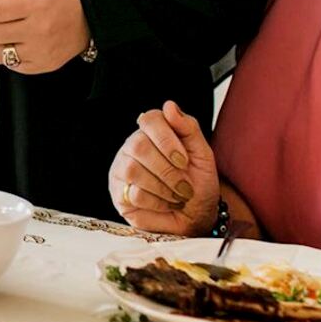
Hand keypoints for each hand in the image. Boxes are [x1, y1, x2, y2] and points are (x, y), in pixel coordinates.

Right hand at [109, 101, 220, 235]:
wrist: (195, 215)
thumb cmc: (198, 183)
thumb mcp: (202, 153)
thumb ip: (188, 128)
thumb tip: (169, 106)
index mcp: (153, 133)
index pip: (150, 119)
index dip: (166, 139)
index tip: (184, 160)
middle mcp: (132, 147)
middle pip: (139, 146)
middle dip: (167, 169)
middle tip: (184, 185)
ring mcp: (121, 170)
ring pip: (134, 170)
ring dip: (163, 187)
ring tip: (177, 196)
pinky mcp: (118, 193)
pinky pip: (133, 194)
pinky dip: (157, 203)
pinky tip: (165, 204)